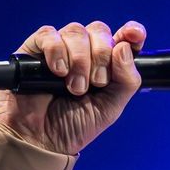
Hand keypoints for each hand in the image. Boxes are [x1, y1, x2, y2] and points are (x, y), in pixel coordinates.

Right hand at [0, 20, 146, 154]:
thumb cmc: (75, 125)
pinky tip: (58, 72)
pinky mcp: (35, 49)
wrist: (41, 139)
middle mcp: (84, 51)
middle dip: (101, 55)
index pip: (124, 37)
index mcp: (106, 64)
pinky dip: (57, 51)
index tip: (134, 34)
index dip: (131, 32)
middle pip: (99, 30)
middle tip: (95, 83)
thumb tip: (124, 47)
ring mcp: (60, 48)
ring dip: (79, 60)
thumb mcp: (111, 108)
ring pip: (76, 31)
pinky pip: (49, 34)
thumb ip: (126, 80)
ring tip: (74, 88)